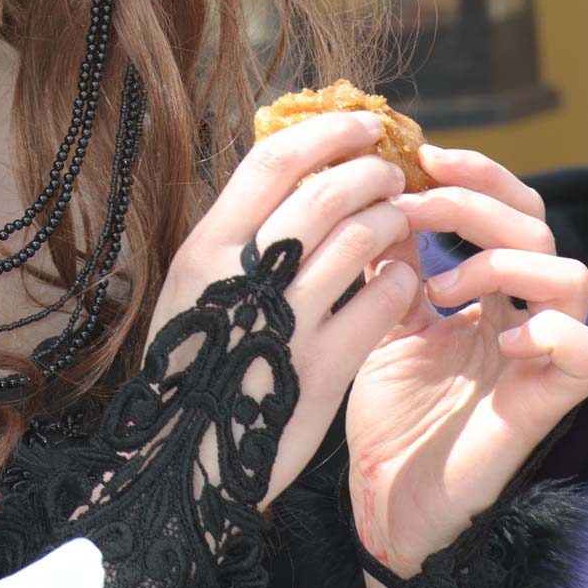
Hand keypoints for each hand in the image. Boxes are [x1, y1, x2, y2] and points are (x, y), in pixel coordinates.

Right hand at [145, 109, 419, 510]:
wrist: (183, 464)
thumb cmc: (189, 366)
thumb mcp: (193, 287)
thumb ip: (236, 235)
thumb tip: (291, 173)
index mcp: (207, 247)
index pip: (274, 161)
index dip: (326, 132)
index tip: (362, 123)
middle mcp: (244, 276)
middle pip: (324, 193)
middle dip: (370, 172)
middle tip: (392, 171)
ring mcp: (284, 322)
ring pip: (359, 241)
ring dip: (391, 220)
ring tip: (401, 219)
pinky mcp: (320, 370)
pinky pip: (380, 306)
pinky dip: (400, 282)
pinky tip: (404, 280)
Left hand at [344, 143, 587, 578]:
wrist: (382, 503)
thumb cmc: (385, 417)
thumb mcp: (380, 318)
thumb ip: (388, 260)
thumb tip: (376, 189)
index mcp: (486, 294)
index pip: (510, 208)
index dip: (477, 173)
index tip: (421, 154)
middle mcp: (521, 319)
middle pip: (538, 227)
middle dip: (476, 202)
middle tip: (417, 206)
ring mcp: (538, 361)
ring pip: (573, 277)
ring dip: (503, 262)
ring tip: (443, 286)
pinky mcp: (546, 407)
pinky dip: (550, 330)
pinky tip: (499, 336)